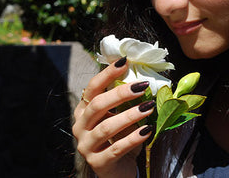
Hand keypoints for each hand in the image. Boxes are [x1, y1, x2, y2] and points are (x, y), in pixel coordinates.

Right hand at [72, 57, 153, 177]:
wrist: (117, 168)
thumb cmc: (118, 136)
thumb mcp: (118, 115)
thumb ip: (123, 101)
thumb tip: (140, 78)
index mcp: (84, 110)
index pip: (92, 88)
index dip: (107, 74)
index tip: (124, 61)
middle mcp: (80, 126)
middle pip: (97, 105)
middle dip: (120, 94)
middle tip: (141, 86)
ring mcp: (86, 146)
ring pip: (106, 127)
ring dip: (130, 115)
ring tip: (148, 107)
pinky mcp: (97, 163)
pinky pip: (116, 148)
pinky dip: (133, 138)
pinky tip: (147, 130)